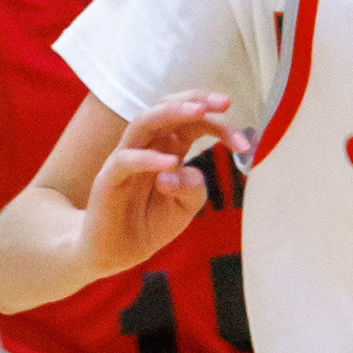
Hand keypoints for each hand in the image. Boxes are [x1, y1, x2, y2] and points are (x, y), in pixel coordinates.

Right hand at [80, 94, 236, 277]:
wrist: (116, 252)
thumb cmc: (150, 222)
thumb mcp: (185, 208)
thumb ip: (194, 188)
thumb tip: (184, 171)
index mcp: (168, 147)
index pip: (193, 123)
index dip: (218, 123)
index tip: (245, 139)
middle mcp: (147, 146)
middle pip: (167, 107)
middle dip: (196, 100)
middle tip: (224, 103)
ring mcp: (126, 159)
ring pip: (144, 122)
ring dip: (172, 112)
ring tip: (199, 112)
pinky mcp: (108, 179)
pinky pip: (125, 160)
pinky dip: (148, 158)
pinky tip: (171, 162)